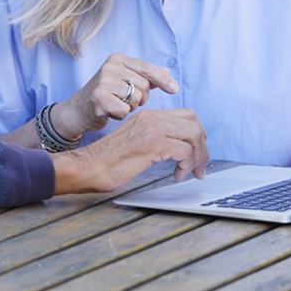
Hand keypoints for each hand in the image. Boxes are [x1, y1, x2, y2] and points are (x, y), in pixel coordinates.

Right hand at [50, 53, 176, 140]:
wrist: (78, 110)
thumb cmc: (106, 95)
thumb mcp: (124, 80)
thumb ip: (144, 76)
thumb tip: (167, 71)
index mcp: (117, 59)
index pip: (147, 68)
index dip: (162, 80)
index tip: (175, 89)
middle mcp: (110, 67)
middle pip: (144, 86)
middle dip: (140, 98)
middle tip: (126, 100)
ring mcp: (103, 82)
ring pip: (136, 99)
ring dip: (130, 107)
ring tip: (117, 104)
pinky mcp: (99, 98)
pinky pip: (124, 111)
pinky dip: (120, 116)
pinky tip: (110, 112)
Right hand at [50, 108, 207, 193]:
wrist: (87, 167)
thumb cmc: (108, 162)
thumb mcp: (136, 143)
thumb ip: (155, 140)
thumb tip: (178, 149)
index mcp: (148, 116)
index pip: (186, 115)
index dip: (196, 135)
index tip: (196, 153)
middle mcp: (152, 118)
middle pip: (194, 123)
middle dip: (202, 147)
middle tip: (200, 167)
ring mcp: (152, 130)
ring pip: (193, 135)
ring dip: (198, 157)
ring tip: (191, 172)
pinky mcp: (152, 144)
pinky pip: (184, 151)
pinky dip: (187, 165)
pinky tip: (177, 175)